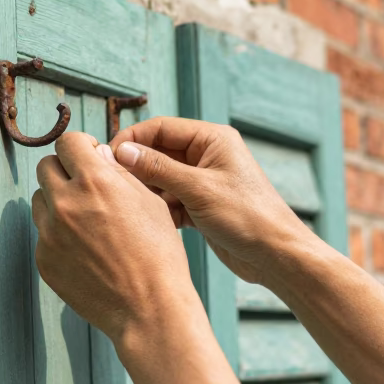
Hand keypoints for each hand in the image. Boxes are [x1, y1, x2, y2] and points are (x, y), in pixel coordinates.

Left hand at [31, 131, 198, 341]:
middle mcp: (65, 203)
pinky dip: (58, 235)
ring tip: (87, 221)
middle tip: (86, 187)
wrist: (148, 308)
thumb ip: (118, 172)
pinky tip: (85, 250)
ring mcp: (50, 234)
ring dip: (58, 202)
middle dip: (65, 170)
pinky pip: (43, 234)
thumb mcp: (149, 201)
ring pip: (40, 200)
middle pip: (45, 167)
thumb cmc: (158, 254)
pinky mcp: (44, 260)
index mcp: (94, 182)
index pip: (67, 142)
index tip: (89, 156)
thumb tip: (97, 154)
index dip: (80, 146)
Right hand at [110, 117, 309, 283]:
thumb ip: (158, 168)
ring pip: (161, 178)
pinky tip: (149, 221)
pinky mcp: (200, 205)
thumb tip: (122, 152)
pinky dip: (159, 208)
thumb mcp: (198, 189)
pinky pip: (170, 199)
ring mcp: (203, 181)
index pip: (160, 128)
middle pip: (158, 152)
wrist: (276, 255)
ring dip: (147, 190)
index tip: (108, 157)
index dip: (132, 140)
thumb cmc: (248, 217)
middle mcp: (207, 155)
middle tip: (113, 184)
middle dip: (137, 168)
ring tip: (129, 205)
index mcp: (212, 139)